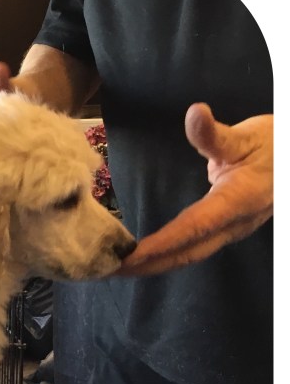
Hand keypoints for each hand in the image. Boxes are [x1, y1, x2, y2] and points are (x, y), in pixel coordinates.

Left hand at [117, 103, 272, 276]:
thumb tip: (195, 113)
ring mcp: (230, 231)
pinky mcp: (225, 230)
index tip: (133, 256)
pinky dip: (165, 256)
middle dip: (148, 265)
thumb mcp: (246, 136)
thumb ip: (215, 133)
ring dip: (153, 265)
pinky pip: (192, 249)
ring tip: (117, 270)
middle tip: (109, 270)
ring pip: (189, 255)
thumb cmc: (273, 145)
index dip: (163, 244)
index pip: (193, 229)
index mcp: (236, 202)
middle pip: (186, 253)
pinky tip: (143, 259)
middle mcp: (232, 224)